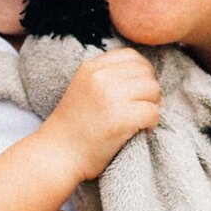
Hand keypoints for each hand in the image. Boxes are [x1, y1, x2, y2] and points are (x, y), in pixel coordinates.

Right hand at [41, 49, 161, 180]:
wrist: (57, 154)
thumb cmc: (74, 127)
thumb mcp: (84, 89)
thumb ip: (109, 78)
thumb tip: (152, 81)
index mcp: (91, 67)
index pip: (131, 56)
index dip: (141, 72)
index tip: (137, 91)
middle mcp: (101, 77)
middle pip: (145, 71)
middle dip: (149, 90)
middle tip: (141, 108)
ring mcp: (110, 96)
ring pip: (153, 89)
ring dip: (153, 105)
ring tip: (141, 119)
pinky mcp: (120, 118)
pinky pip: (153, 112)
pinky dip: (152, 122)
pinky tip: (142, 130)